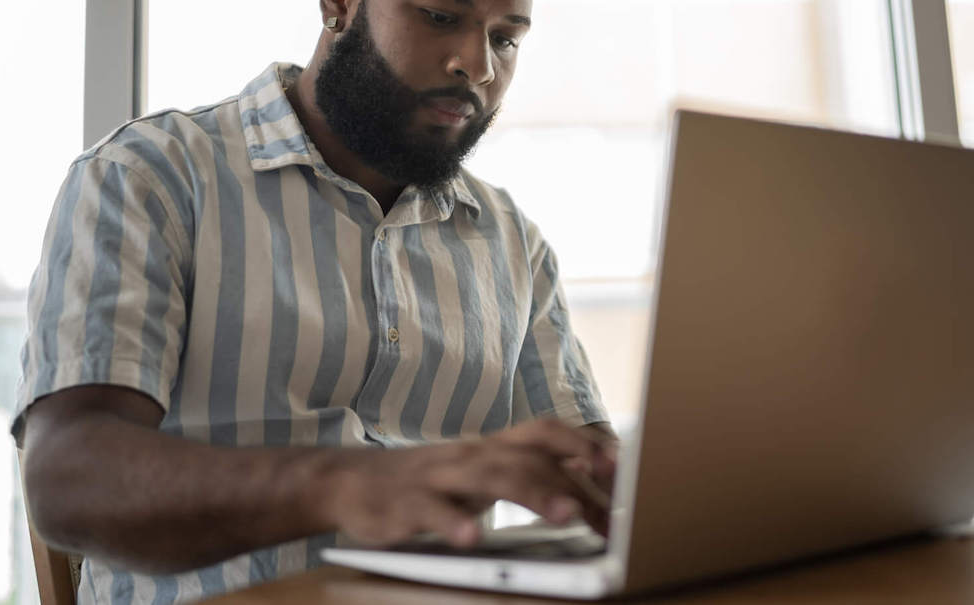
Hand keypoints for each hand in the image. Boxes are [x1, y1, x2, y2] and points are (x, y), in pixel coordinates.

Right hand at [315, 418, 616, 547]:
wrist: (350, 481)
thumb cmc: (431, 482)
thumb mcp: (480, 474)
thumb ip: (525, 476)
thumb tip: (588, 489)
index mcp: (491, 446)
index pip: (545, 435)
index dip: (584, 446)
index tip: (622, 467)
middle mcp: (470, 454)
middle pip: (528, 457)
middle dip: (572, 477)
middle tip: (610, 506)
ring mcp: (439, 477)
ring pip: (489, 477)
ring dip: (532, 494)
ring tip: (564, 516)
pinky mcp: (405, 504)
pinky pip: (430, 511)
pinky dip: (452, 522)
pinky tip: (470, 539)